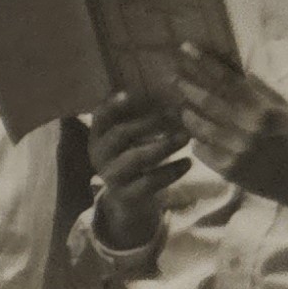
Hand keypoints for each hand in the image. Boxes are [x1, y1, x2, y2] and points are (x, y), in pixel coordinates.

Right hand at [88, 90, 188, 249]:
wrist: (129, 200)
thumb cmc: (134, 158)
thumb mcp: (131, 138)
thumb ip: (141, 117)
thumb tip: (169, 88)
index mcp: (98, 137)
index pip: (100, 116)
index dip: (113, 105)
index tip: (130, 93)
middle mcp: (100, 156)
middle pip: (120, 134)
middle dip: (150, 122)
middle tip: (177, 114)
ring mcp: (112, 176)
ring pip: (136, 158)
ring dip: (164, 145)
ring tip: (186, 137)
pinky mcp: (127, 195)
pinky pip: (150, 181)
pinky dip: (171, 171)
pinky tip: (188, 162)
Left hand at [168, 55, 287, 224]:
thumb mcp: (285, 110)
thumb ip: (262, 91)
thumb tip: (240, 72)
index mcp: (264, 108)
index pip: (228, 79)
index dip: (204, 63)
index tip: (185, 49)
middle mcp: (248, 126)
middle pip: (208, 100)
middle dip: (187, 87)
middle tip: (172, 78)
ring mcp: (236, 149)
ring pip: (199, 126)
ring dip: (187, 115)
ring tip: (182, 108)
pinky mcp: (228, 169)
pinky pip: (201, 150)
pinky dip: (196, 141)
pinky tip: (196, 137)